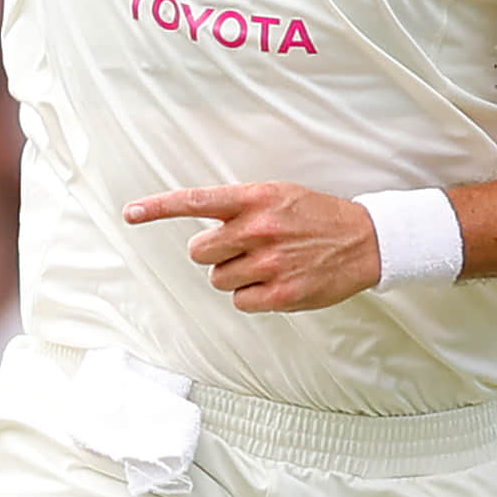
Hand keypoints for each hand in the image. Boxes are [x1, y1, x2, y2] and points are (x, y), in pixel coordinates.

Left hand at [122, 181, 382, 312]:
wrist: (366, 241)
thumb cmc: (314, 216)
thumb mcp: (276, 194)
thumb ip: (237, 206)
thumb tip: (198, 221)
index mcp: (254, 199)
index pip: (195, 201)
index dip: (157, 207)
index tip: (130, 213)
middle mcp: (258, 229)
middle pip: (199, 251)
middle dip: (215, 253)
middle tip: (244, 247)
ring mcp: (270, 263)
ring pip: (218, 279)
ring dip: (234, 275)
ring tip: (267, 263)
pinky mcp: (282, 293)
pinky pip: (240, 301)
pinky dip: (252, 296)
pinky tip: (275, 282)